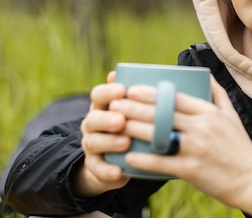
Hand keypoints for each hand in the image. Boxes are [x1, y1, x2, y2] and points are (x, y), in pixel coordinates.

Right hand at [73, 72, 131, 197]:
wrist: (117, 159)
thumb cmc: (132, 126)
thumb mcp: (134, 111)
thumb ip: (140, 98)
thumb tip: (160, 80)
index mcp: (102, 107)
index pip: (98, 95)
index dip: (108, 91)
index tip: (122, 90)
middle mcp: (93, 123)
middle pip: (93, 118)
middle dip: (107, 119)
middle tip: (122, 120)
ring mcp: (91, 144)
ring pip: (93, 142)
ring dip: (110, 142)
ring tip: (126, 142)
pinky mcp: (94, 165)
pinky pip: (97, 168)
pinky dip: (107, 170)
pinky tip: (119, 171)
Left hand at [110, 76, 251, 216]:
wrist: (251, 179)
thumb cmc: (239, 146)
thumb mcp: (232, 115)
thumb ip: (217, 93)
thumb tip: (205, 74)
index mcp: (209, 112)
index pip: (174, 97)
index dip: (150, 93)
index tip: (131, 89)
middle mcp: (201, 127)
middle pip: (161, 114)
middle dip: (134, 108)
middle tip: (115, 105)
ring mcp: (195, 148)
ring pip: (157, 136)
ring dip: (133, 130)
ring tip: (116, 126)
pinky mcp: (191, 169)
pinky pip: (162, 163)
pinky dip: (143, 160)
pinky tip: (128, 157)